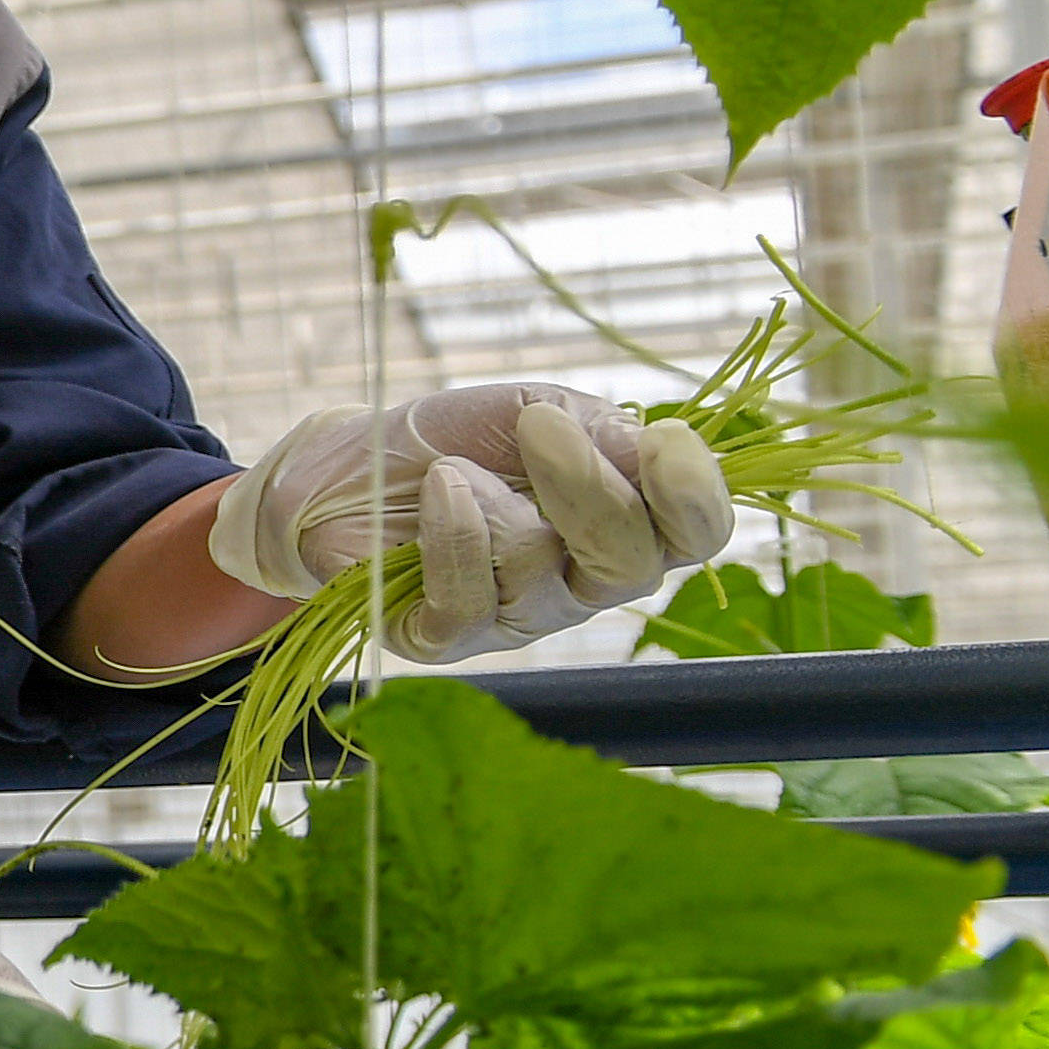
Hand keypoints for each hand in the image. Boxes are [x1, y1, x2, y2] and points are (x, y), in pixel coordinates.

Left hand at [208, 383, 731, 661]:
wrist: (351, 461)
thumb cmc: (456, 438)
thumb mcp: (539, 411)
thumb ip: (605, 434)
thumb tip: (664, 451)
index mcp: (630, 525)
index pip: (698, 533)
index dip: (694, 494)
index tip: (664, 437)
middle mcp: (586, 584)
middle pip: (633, 562)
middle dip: (588, 488)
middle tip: (541, 425)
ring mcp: (518, 618)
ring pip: (541, 567)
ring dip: (496, 498)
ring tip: (454, 467)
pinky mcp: (446, 638)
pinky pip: (468, 597)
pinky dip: (453, 530)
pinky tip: (439, 489)